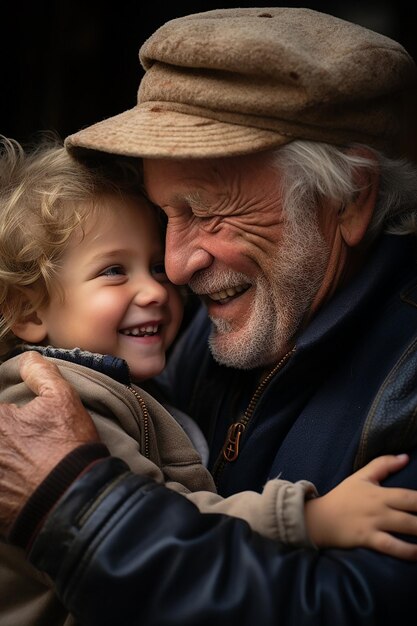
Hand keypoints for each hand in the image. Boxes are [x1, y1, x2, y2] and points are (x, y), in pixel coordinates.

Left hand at [0, 351, 98, 535]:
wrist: (72, 499)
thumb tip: (28, 358)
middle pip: (0, 433)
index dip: (9, 414)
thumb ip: (40, 372)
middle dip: (8, 433)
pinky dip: (5, 479)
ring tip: (20, 459)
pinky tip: (16, 478)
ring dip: (6, 457)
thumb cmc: (67, 447)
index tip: (17, 418)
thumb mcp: (63, 399)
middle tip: (24, 439)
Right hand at [305, 454, 416, 558]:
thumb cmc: (343, 497)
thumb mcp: (361, 476)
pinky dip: (408, 552)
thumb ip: (383, 465)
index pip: (410, 496)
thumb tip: (406, 456)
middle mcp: (380, 508)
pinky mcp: (368, 540)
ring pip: (406, 530)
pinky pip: (392, 547)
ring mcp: (374, 524)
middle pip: (412, 513)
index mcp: (380, 492)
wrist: (320, 518)